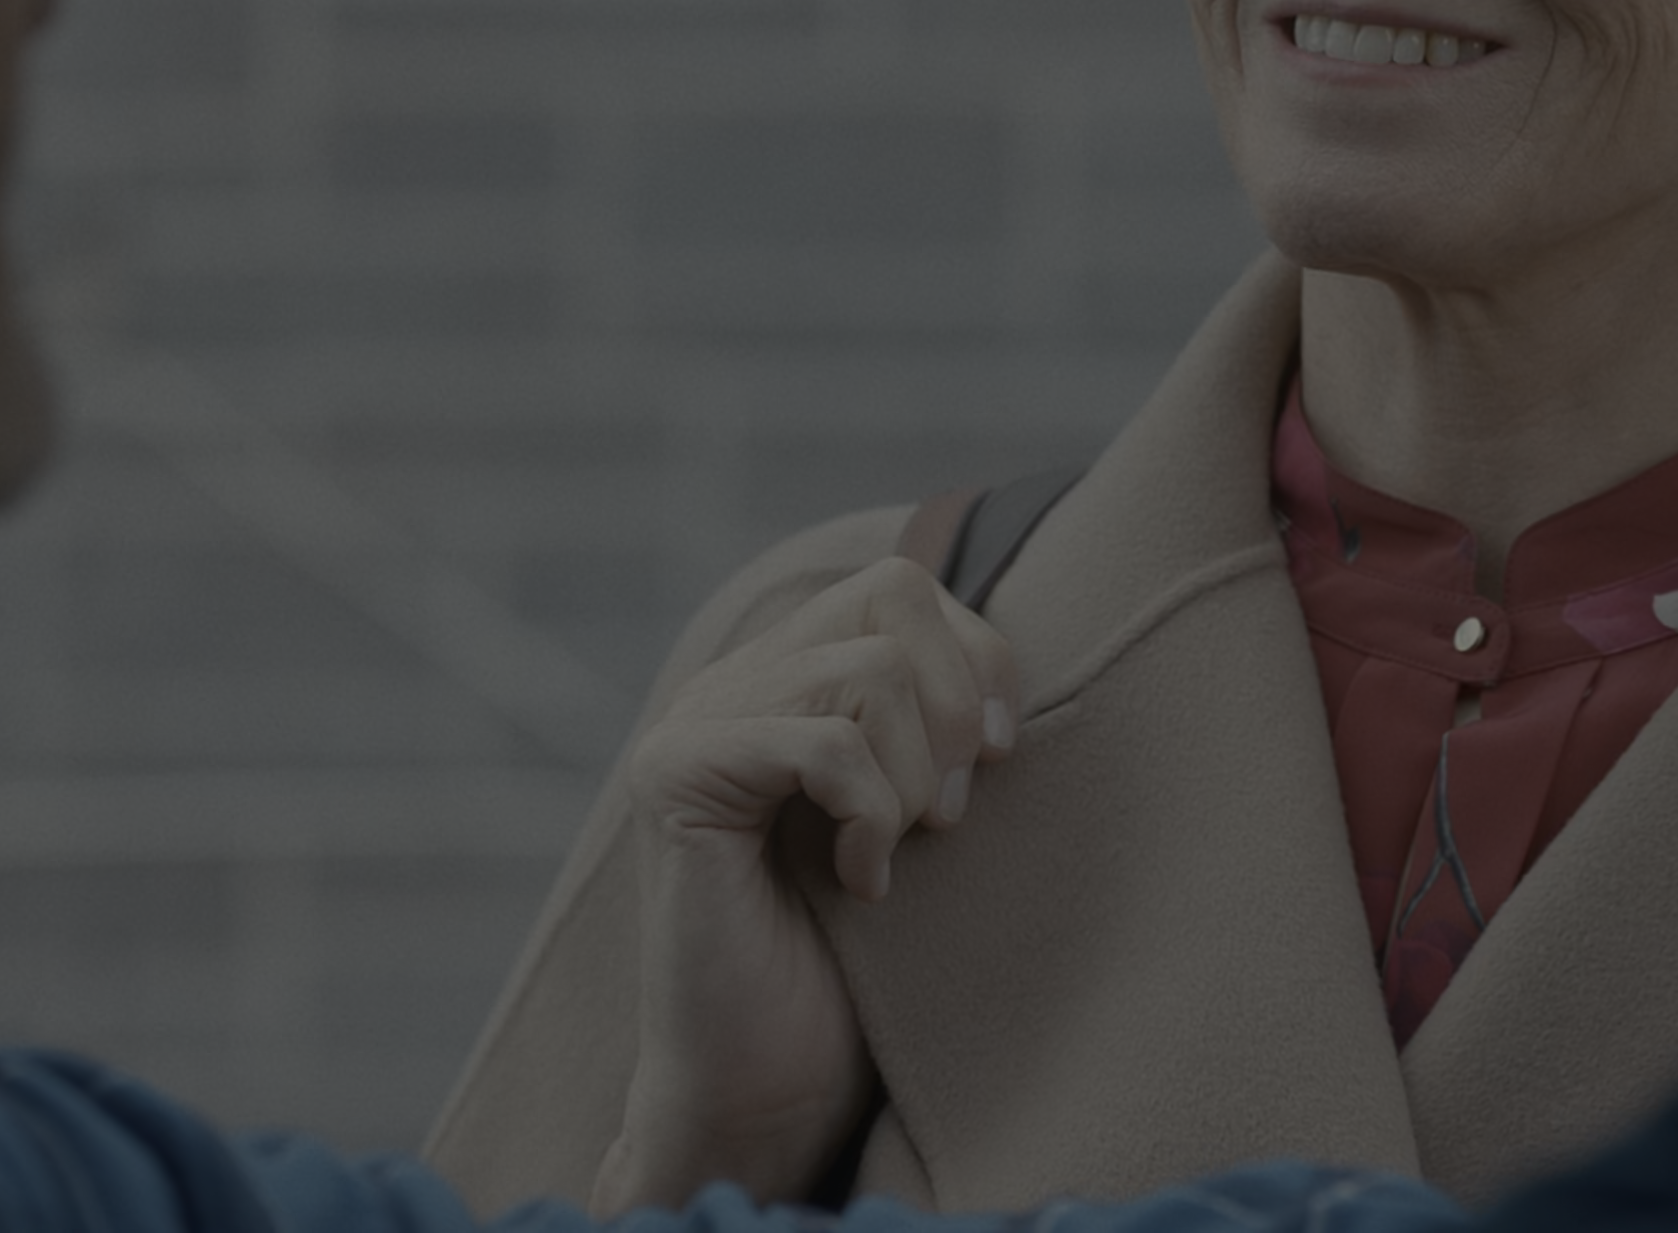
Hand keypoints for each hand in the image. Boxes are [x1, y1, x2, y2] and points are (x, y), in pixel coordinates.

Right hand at [593, 557, 1019, 1213]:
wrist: (766, 1090)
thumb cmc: (855, 970)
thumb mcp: (918, 816)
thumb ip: (935, 725)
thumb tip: (1002, 666)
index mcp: (785, 675)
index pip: (902, 587)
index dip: (979, 661)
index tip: (996, 763)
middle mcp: (731, 681)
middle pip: (891, 593)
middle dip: (956, 701)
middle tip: (949, 811)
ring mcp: (694, 722)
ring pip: (869, 671)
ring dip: (915, 775)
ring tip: (895, 852)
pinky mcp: (675, 777)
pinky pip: (825, 743)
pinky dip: (872, 816)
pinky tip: (860, 883)